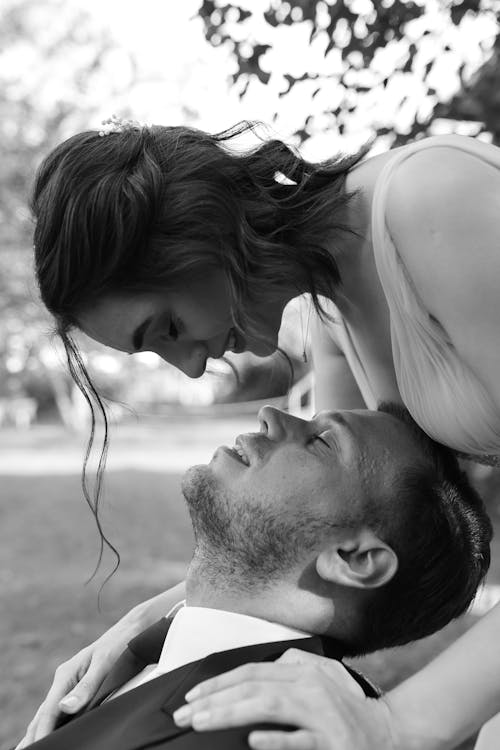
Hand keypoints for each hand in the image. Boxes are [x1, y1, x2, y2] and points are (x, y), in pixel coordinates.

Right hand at [15, 617, 140, 747]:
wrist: (131, 630)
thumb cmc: (118, 645)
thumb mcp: (103, 665)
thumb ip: (86, 687)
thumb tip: (64, 707)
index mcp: (66, 674)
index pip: (49, 709)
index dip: (43, 729)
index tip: (39, 745)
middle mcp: (65, 680)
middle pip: (45, 712)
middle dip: (35, 733)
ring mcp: (71, 684)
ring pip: (51, 711)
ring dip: (42, 728)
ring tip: (32, 745)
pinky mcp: (80, 687)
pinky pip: (62, 709)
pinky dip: (53, 722)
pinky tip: (53, 731)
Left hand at [173, 648, 394, 749]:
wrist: (390, 734)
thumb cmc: (349, 710)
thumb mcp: (322, 678)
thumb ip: (293, 666)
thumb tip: (262, 666)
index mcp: (303, 672)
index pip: (252, 671)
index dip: (218, 682)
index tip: (191, 696)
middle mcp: (310, 687)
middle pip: (253, 687)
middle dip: (213, 700)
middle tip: (183, 715)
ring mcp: (321, 715)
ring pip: (269, 707)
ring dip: (230, 714)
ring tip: (202, 722)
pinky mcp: (333, 744)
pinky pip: (300, 741)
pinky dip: (276, 740)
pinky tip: (252, 741)